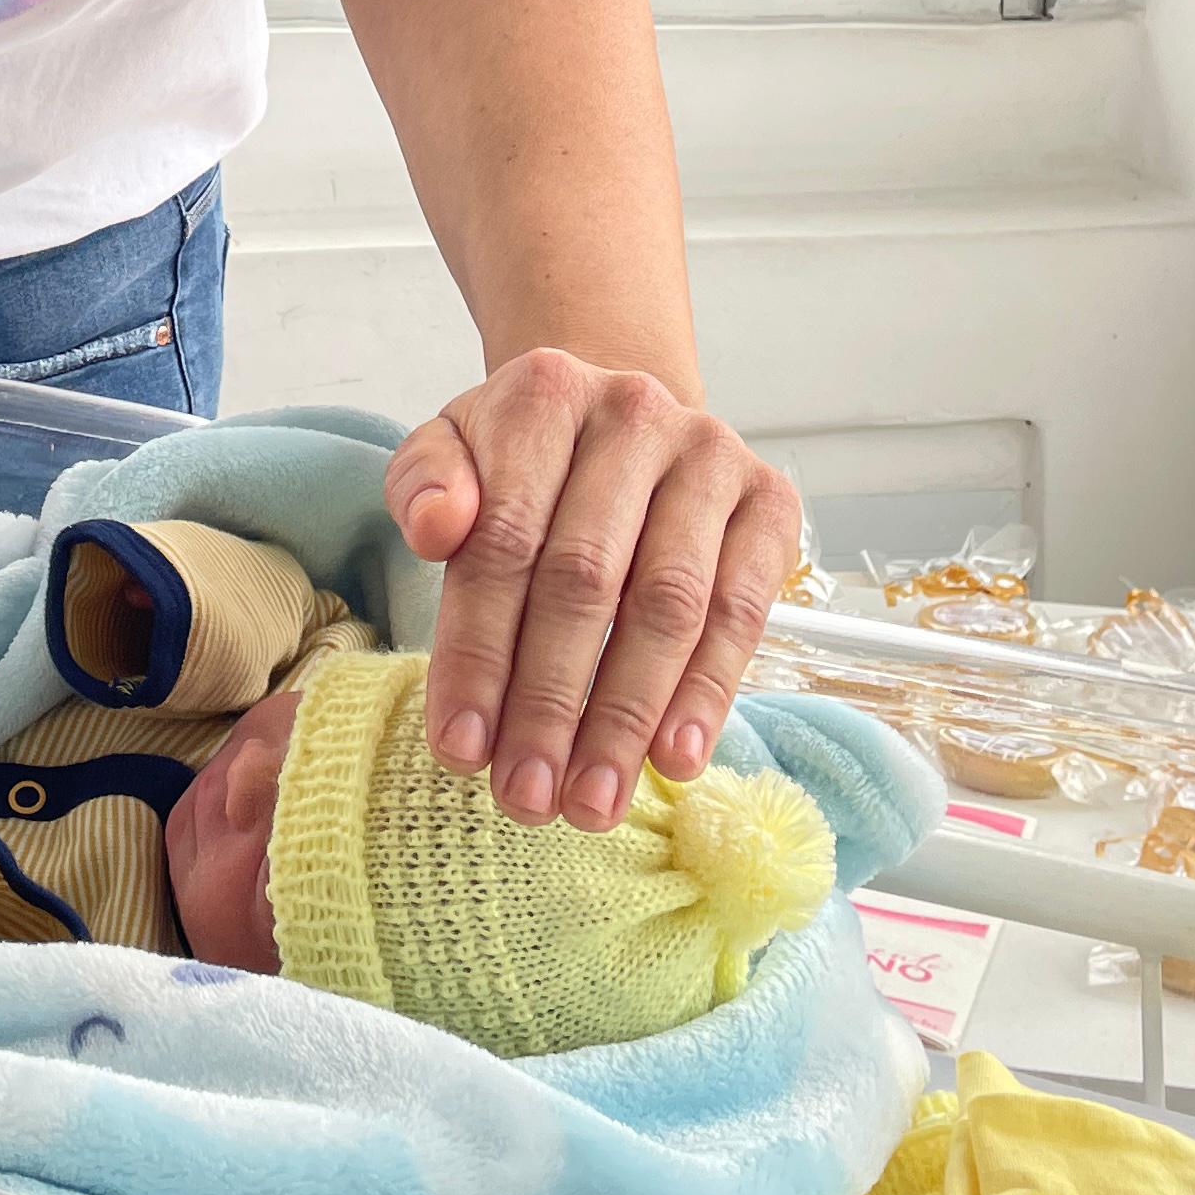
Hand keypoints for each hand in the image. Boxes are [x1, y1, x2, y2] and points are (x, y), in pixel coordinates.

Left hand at [385, 348, 802, 830]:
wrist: (620, 415)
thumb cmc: (525, 457)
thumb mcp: (452, 451)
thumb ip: (423, 485)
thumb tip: (436, 526)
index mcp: (544, 393)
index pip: (502, 540)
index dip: (477, 653)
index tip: (460, 748)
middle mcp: (636, 413)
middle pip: (585, 579)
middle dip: (549, 702)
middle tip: (525, 797)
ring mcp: (712, 455)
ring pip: (670, 604)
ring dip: (626, 716)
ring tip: (591, 801)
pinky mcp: (771, 500)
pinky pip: (741, 611)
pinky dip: (707, 693)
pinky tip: (673, 758)